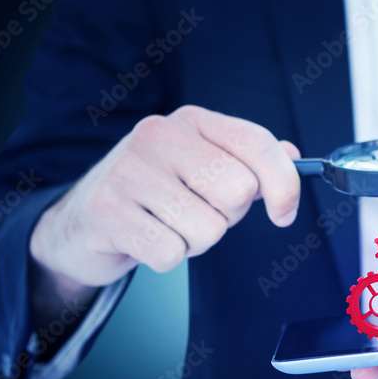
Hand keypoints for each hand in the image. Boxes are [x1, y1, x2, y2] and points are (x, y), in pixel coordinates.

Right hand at [30, 105, 300, 291]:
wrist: (82, 220)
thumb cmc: (153, 192)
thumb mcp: (200, 163)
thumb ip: (248, 160)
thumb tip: (295, 158)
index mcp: (190, 121)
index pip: (256, 143)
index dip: (283, 183)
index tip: (285, 214)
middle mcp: (158, 136)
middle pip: (238, 192)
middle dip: (228, 217)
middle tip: (198, 212)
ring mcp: (128, 171)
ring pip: (209, 230)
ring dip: (196, 241)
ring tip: (168, 225)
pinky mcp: (107, 211)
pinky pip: (171, 253)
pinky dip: (167, 258)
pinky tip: (147, 238)